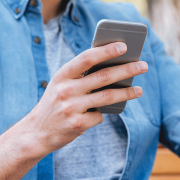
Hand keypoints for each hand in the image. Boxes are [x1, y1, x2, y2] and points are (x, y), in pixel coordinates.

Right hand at [22, 42, 147, 155]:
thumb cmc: (54, 105)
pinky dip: (101, 115)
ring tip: (139, 90)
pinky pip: (99, 116)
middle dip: (126, 70)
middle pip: (103, 76)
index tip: (124, 46)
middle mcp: (66, 90)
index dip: (106, 51)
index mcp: (61, 76)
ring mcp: (71, 108)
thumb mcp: (60, 86)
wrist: (36, 132)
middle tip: (143, 65)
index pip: (86, 58)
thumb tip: (113, 69)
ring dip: (127, 92)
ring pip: (107, 96)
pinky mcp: (77, 124)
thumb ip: (80, 77)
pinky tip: (98, 115)